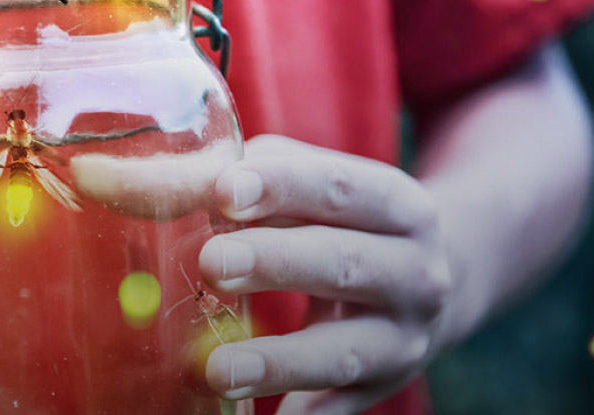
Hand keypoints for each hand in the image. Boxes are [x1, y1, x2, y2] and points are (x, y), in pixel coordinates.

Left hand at [197, 135, 451, 413]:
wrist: (429, 281)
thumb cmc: (346, 223)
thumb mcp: (316, 188)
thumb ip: (248, 179)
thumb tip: (164, 185)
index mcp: (400, 206)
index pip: (340, 187)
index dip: (282, 187)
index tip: (224, 192)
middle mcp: (414, 272)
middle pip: (344, 265)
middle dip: (275, 263)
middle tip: (212, 264)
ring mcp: (402, 338)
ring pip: (342, 352)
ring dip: (280, 362)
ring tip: (218, 368)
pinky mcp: (382, 387)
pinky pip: (338, 409)